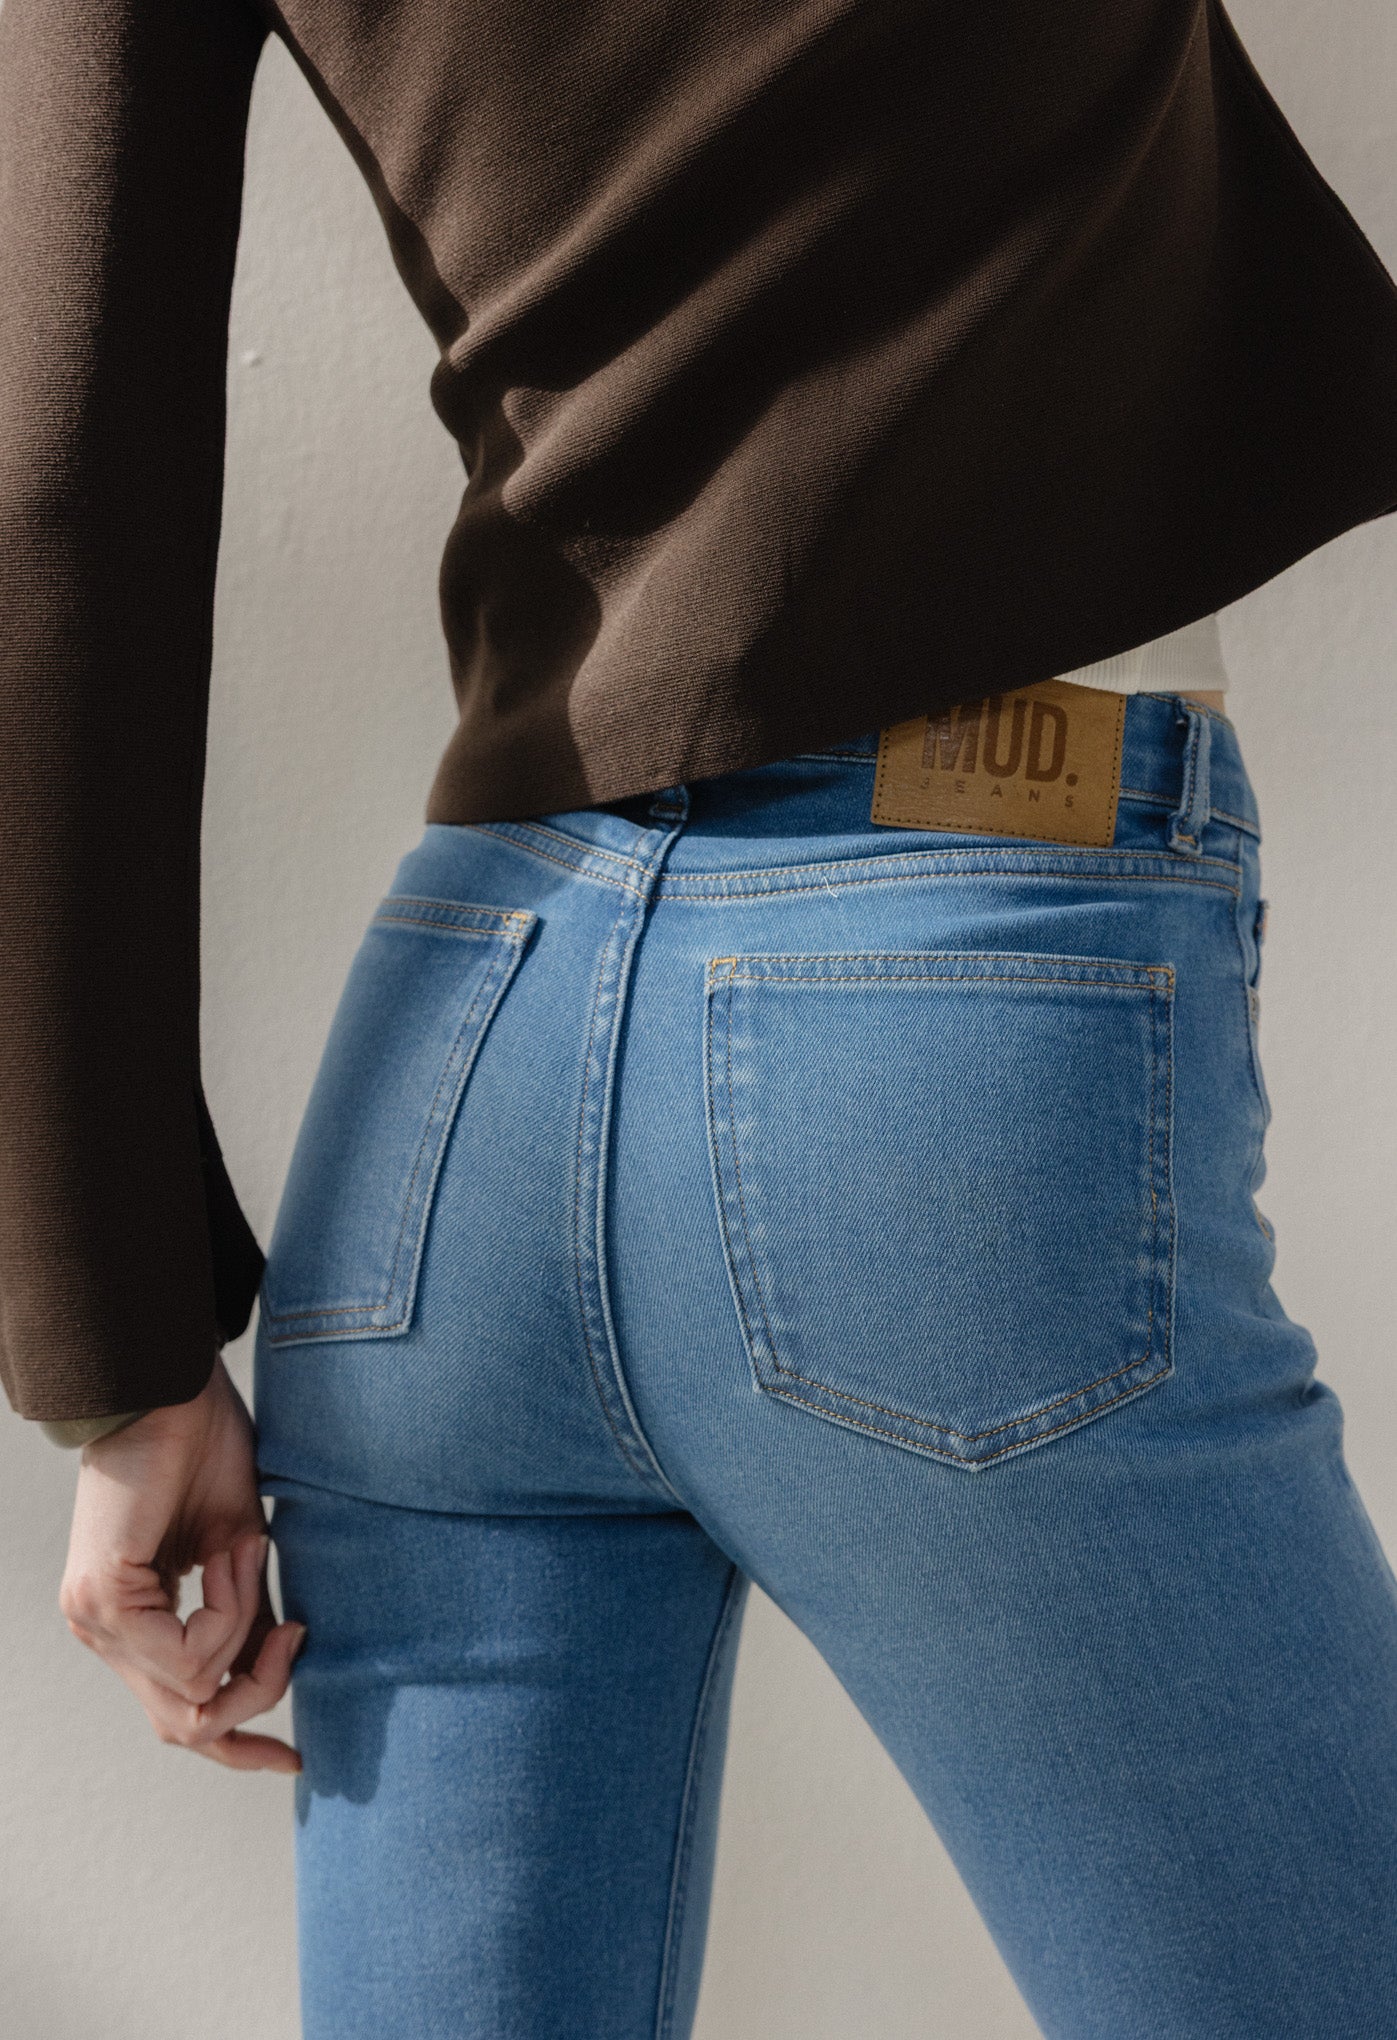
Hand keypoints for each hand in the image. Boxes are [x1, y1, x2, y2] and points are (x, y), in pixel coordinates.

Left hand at [58, 1352, 303, 1772]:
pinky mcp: (104, 1600)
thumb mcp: (239, 1551)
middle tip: (294, 1640)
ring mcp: (96, 1621)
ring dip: (246, 1634)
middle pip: (184, 1722)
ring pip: (190, 1691)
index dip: (236, 1748)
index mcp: (131, 1622)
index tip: (293, 1758)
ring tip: (252, 1560)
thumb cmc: (204, 1452)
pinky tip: (236, 1556)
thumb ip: (247, 1616)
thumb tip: (278, 1666)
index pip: (176, 1714)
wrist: (171, 1392)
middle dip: (254, 1698)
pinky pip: (187, 1652)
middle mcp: (104, 1633)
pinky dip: (231, 1612)